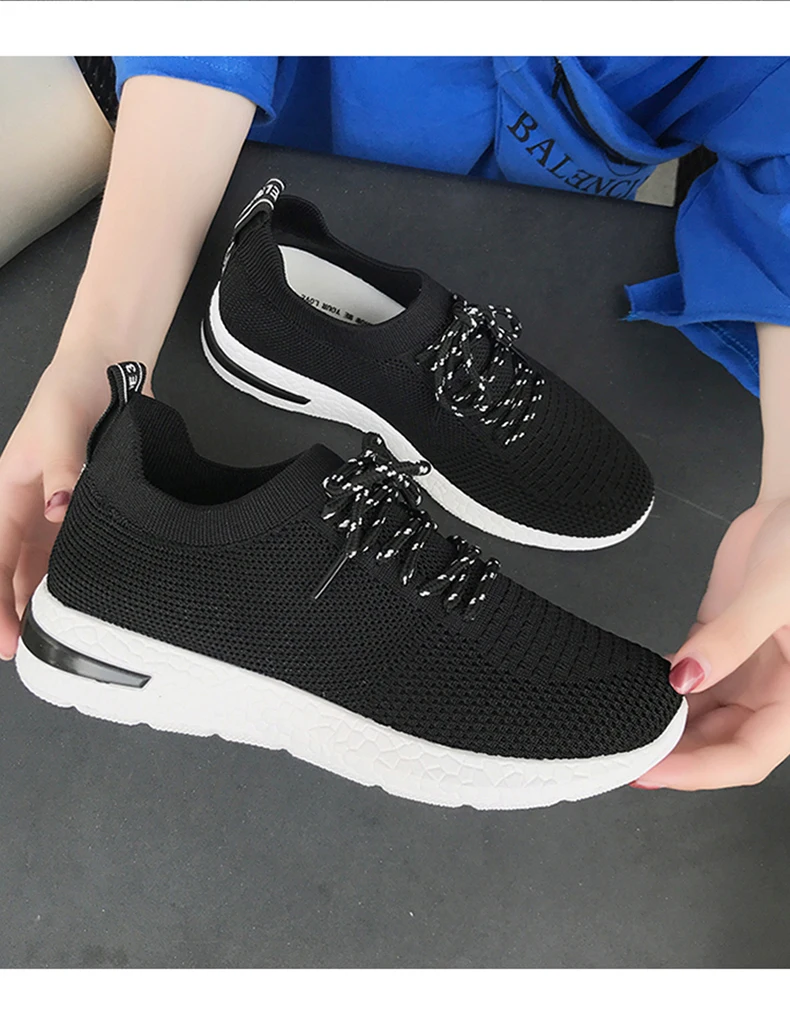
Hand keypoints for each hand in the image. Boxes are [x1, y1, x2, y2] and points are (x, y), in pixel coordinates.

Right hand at [0, 349, 122, 659]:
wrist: (112, 371)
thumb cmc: (73, 392)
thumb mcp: (59, 427)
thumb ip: (59, 469)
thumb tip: (56, 511)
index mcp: (9, 492)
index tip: (4, 638)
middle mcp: (31, 507)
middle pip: (16, 571)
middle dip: (19, 612)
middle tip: (34, 652)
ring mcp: (60, 509)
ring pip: (47, 566)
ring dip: (49, 599)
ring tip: (61, 636)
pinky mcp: (90, 505)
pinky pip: (79, 549)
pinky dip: (81, 574)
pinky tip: (91, 597)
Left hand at [634, 499, 789, 789]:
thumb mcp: (774, 592)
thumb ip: (731, 639)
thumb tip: (686, 680)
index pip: (750, 754)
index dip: (701, 770)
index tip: (653, 771)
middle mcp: (775, 690)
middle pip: (722, 743)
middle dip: (676, 756)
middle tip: (625, 758)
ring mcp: (745, 667)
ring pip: (702, 717)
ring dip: (666, 728)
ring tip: (623, 732)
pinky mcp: (720, 643)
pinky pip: (690, 679)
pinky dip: (663, 688)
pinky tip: (632, 691)